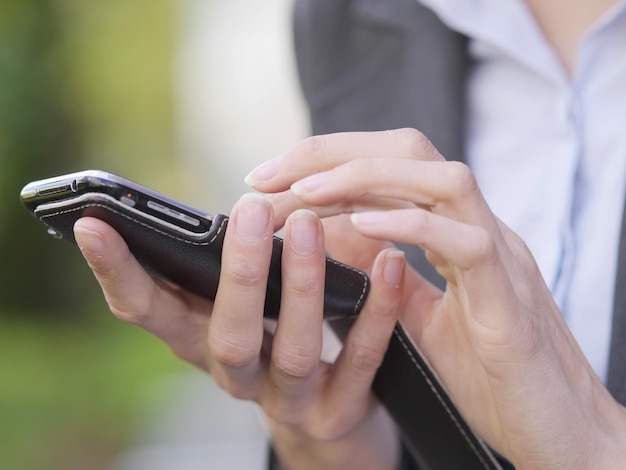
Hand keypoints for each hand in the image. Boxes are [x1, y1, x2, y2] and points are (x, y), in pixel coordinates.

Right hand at [74, 193, 407, 469]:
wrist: (327, 428)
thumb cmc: (276, 345)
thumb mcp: (241, 312)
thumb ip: (225, 271)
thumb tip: (231, 202)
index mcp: (202, 343)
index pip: (146, 312)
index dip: (117, 273)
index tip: (94, 224)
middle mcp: (237, 376)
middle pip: (227, 332)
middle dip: (239, 273)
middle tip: (251, 212)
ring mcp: (290, 401)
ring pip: (295, 348)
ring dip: (303, 286)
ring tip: (312, 226)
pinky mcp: (339, 412)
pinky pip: (361, 360)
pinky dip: (376, 311)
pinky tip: (388, 262)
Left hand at [246, 128, 625, 468]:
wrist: (554, 426)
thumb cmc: (488, 370)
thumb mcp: (420, 315)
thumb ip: (386, 277)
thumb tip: (335, 246)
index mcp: (455, 230)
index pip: (391, 165)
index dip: (327, 162)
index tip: (269, 180)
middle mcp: (478, 228)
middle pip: (410, 151)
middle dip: (332, 153)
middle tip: (267, 175)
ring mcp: (500, 257)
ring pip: (443, 179)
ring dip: (364, 177)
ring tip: (302, 193)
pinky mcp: (509, 300)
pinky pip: (467, 242)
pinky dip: (411, 225)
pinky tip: (361, 225)